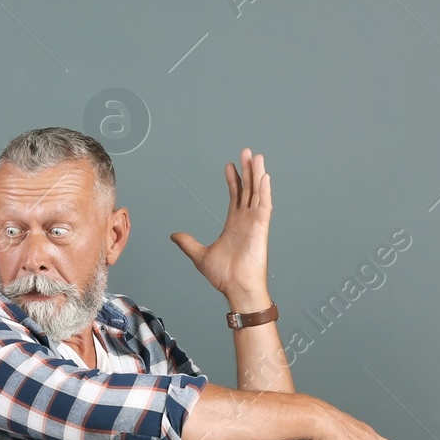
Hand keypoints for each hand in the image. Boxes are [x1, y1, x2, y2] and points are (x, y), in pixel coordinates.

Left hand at [170, 147, 272, 297]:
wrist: (236, 288)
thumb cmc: (224, 276)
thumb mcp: (199, 255)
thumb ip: (188, 243)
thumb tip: (175, 236)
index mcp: (234, 224)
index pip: (235, 196)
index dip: (234, 180)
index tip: (230, 166)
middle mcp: (246, 220)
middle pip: (248, 189)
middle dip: (247, 170)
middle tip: (246, 152)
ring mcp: (255, 222)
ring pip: (257, 193)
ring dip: (258, 174)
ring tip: (257, 157)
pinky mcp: (261, 228)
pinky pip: (264, 205)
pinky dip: (265, 190)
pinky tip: (264, 176)